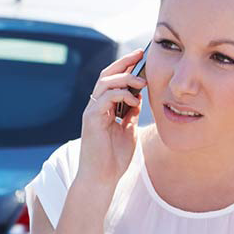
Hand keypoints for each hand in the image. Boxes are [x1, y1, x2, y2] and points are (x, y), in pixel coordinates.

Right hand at [77, 48, 146, 190]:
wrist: (102, 179)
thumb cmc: (114, 159)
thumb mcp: (128, 131)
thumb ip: (131, 114)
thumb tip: (139, 98)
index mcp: (105, 108)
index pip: (113, 80)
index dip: (126, 67)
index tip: (142, 57)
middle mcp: (96, 106)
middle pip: (107, 75)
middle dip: (124, 63)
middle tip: (140, 55)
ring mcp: (92, 111)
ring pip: (105, 82)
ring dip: (125, 78)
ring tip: (142, 82)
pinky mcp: (91, 119)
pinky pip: (105, 98)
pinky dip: (121, 94)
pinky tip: (134, 100)